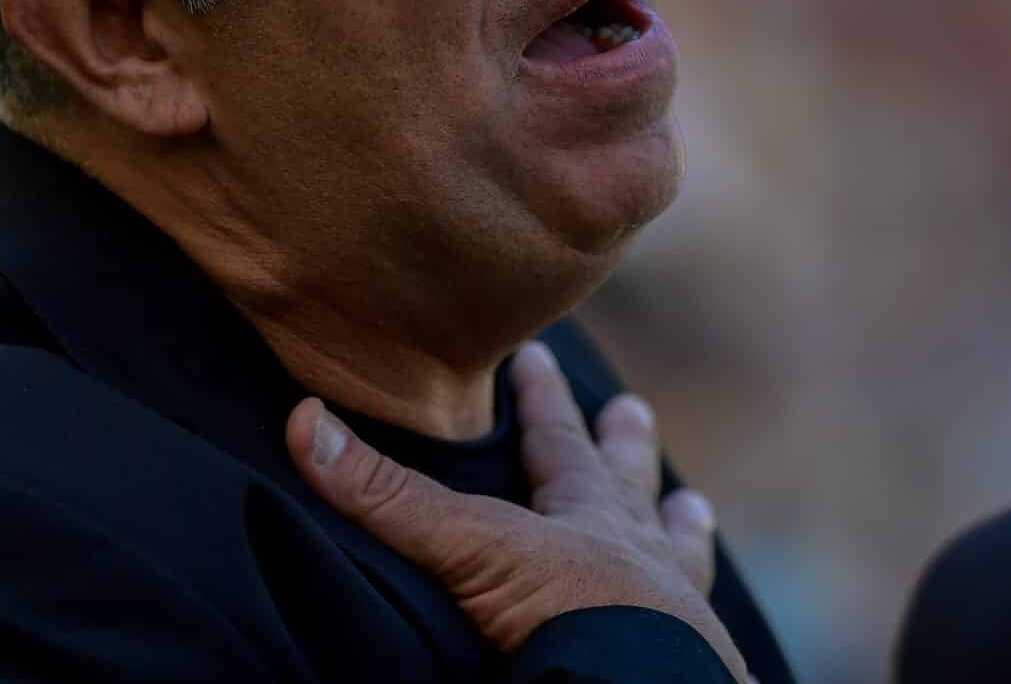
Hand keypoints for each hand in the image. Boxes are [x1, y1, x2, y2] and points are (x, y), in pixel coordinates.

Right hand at [285, 341, 745, 681]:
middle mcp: (638, 554)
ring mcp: (676, 612)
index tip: (539, 357)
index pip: (557, 441)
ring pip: (679, 555)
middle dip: (623, 447)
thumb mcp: (470, 547)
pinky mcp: (692, 668)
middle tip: (634, 410)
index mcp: (588, 516)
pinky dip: (697, 626)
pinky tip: (706, 631)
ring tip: (693, 509)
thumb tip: (305, 423)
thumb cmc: (570, 614)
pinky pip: (700, 637)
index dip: (541, 400)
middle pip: (629, 487)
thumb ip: (391, 497)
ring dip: (677, 529)